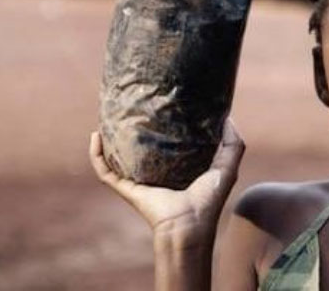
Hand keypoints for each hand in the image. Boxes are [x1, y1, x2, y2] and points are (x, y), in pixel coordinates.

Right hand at [89, 118, 244, 243]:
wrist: (190, 225)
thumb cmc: (209, 198)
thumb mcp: (227, 166)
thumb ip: (233, 143)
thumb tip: (227, 117)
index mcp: (177, 166)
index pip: (166, 142)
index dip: (162, 124)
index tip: (160, 103)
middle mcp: (154, 172)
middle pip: (138, 148)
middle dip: (131, 129)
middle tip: (130, 106)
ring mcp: (138, 180)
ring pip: (116, 157)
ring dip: (107, 140)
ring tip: (107, 117)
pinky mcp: (126, 188)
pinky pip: (104, 170)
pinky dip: (96, 155)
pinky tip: (95, 136)